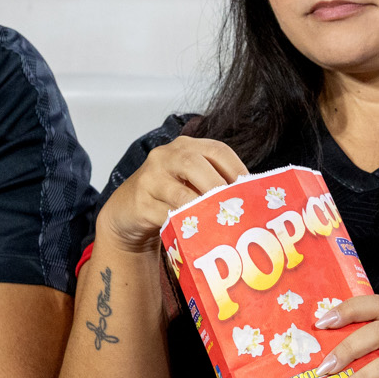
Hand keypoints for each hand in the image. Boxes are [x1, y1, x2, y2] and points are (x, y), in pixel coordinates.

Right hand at [98, 138, 246, 254]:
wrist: (127, 211)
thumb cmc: (168, 194)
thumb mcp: (190, 179)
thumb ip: (214, 180)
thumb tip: (250, 197)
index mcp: (186, 146)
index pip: (217, 149)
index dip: (237, 168)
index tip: (251, 190)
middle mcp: (166, 156)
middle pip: (195, 164)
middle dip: (218, 187)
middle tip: (235, 208)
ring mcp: (150, 178)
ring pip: (180, 192)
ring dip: (202, 209)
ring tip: (219, 222)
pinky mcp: (140, 203)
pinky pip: (165, 215)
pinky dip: (183, 223)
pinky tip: (196, 231)